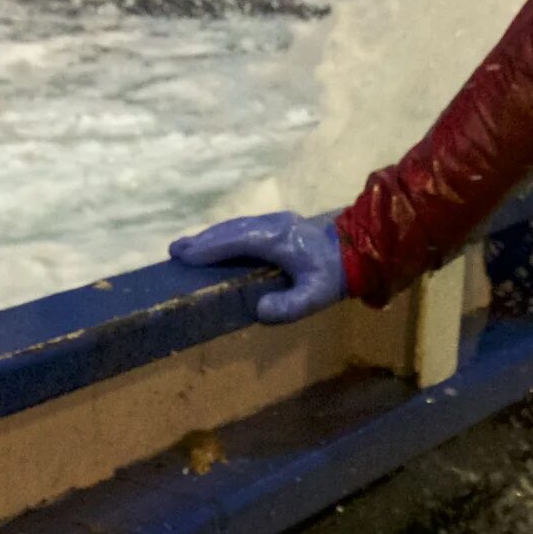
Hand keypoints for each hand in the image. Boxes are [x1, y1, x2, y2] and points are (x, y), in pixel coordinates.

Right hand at [170, 212, 345, 323]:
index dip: (211, 248)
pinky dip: (223, 235)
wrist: (358, 251)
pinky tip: (214, 244)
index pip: (238, 241)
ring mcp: (275, 222)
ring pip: (235, 226)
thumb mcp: (315, 298)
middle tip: (174, 251)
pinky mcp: (277, 224)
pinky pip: (243, 227)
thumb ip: (289, 307)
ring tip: (186, 248)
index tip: (185, 255)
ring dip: (211, 236)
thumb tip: (260, 311)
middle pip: (231, 230)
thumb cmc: (333, 277)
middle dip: (203, 240)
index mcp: (279, 239)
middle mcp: (273, 225)